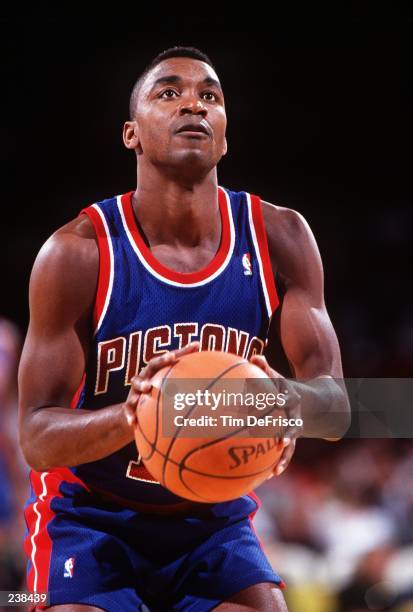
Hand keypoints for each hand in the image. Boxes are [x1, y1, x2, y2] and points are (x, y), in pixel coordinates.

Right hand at [124, 342, 199, 426]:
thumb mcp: (167, 371)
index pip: (157, 362)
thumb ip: (182, 357)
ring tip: (142, 396)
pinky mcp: (129, 406)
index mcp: (151, 370)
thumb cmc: (158, 381)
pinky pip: (128, 412)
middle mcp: (141, 379)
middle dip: (145, 379)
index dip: (164, 359)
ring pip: (133, 393)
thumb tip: (198, 343)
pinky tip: (133, 424)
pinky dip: (130, 417)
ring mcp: (134, 393)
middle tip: (150, 384)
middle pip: (142, 376)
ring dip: (137, 395)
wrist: (137, 402)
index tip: (172, 357)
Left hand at [249, 354, 300, 477]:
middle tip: (277, 441)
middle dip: (284, 433)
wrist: (312, 400)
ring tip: (275, 471)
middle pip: (290, 425)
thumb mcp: (276, 376)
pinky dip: (279, 463)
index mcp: (289, 397)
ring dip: (284, 457)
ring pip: (291, 443)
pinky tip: (268, 477)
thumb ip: (264, 367)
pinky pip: (286, 453)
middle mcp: (294, 415)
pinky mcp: (291, 438)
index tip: (267, 403)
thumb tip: (255, 357)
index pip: (282, 398)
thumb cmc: (283, 387)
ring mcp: (295, 428)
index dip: (275, 399)